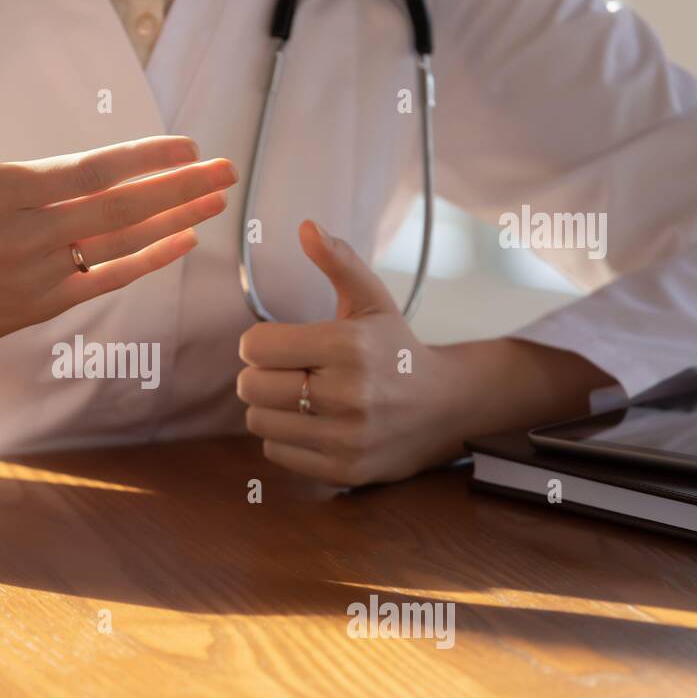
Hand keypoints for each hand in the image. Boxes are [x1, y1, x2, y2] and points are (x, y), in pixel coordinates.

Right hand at [0, 65, 236, 370]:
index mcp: (2, 192)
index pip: (91, 171)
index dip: (145, 159)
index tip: (187, 146)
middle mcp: (28, 235)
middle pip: (121, 208)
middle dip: (180, 187)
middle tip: (226, 170)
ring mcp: (37, 274)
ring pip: (121, 245)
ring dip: (175, 220)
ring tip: (216, 202)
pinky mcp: (38, 306)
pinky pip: (103, 282)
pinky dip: (146, 263)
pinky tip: (181, 244)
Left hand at [237, 221, 614, 486]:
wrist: (445, 409)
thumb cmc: (395, 349)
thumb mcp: (372, 301)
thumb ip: (339, 262)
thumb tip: (306, 226)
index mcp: (348, 346)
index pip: (257, 346)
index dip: (257, 343)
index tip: (273, 343)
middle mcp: (347, 394)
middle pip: (251, 386)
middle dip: (257, 375)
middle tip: (281, 371)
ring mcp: (346, 437)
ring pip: (258, 421)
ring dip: (268, 407)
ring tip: (295, 396)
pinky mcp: (343, 471)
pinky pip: (275, 452)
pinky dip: (283, 437)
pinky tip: (309, 423)